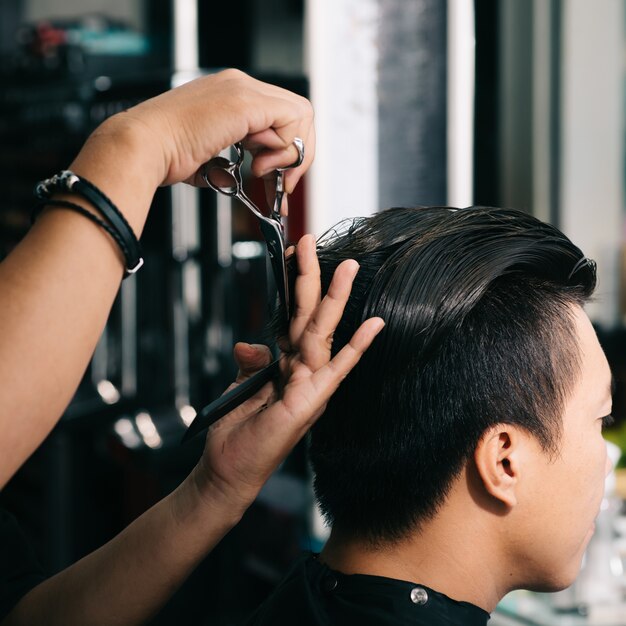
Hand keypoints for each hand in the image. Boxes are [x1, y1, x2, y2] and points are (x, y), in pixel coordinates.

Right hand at [100, 68, 314, 196]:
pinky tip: (259, 164)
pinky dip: (284, 148)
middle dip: (297, 154)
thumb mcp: (207, 158)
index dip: (287, 150)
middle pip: (296, 113)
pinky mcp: (245, 103)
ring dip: (290, 153)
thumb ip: (229, 163)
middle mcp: (239, 86)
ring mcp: (242, 90)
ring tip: (262, 173)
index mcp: (229, 95)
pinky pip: (291, 119)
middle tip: (284, 182)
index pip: (279, 116)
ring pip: (299, 115)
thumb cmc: (165, 154)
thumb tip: (239, 177)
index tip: (278, 179)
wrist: (145, 147)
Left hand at [190, 235, 383, 515]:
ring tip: (347, 267)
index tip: (292, 252)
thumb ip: (252, 360)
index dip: (294, 285)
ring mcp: (310, 384)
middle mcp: (303, 369)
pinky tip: (374, 325)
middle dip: (312, 277)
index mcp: (288, 363)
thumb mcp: (241, 385)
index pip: (294, 315)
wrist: (229, 470)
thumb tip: (249, 342)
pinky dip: (356, 348)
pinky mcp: (310, 402)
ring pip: (324, 332)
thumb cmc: (237, 431)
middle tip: (311, 240)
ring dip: (335, 299)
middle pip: (310, 315)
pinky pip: (336, 370)